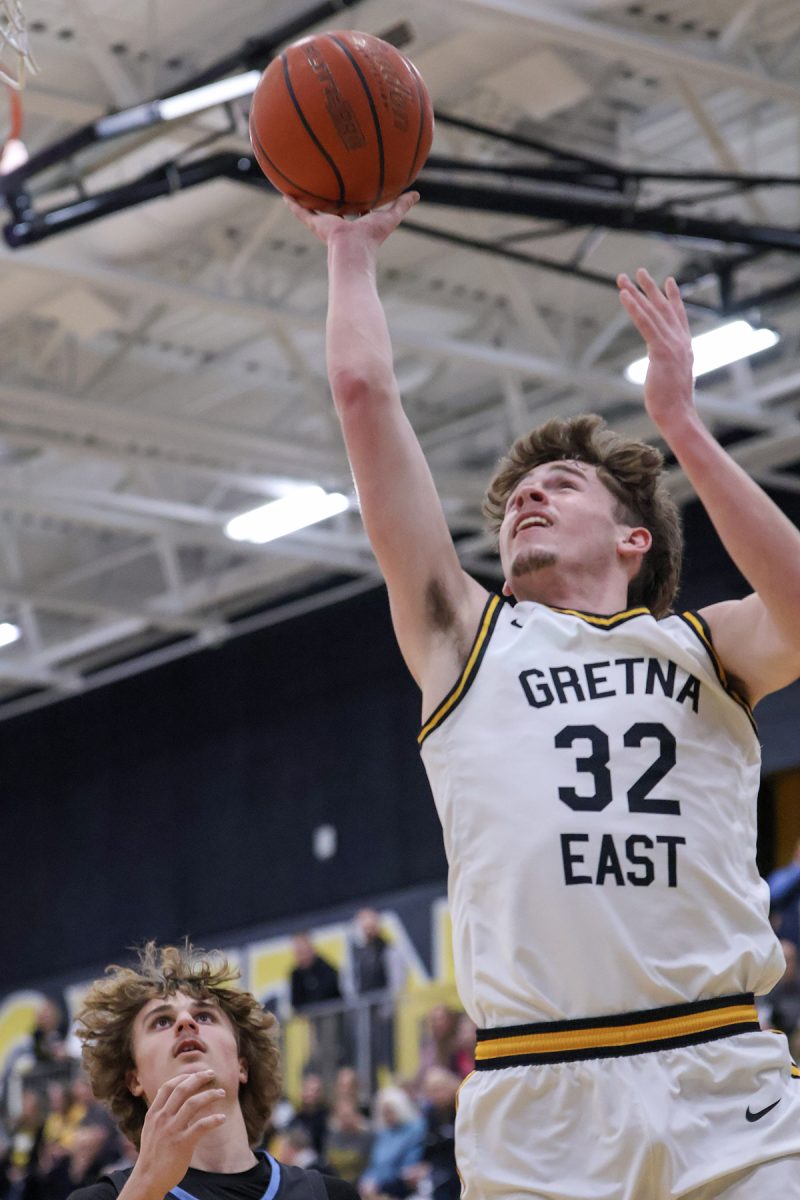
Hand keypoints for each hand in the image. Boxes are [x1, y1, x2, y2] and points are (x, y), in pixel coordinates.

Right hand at [124, 1071, 225, 1197]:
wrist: (147, 1180)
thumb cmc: (152, 1155)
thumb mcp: (150, 1130)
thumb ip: (160, 1113)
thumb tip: (171, 1097)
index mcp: (153, 1114)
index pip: (168, 1086)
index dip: (184, 1077)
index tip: (196, 1074)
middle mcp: (162, 1119)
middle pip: (182, 1089)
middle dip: (198, 1078)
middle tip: (212, 1074)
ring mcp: (172, 1130)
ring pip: (193, 1103)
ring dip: (210, 1095)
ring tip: (221, 1093)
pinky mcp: (182, 1144)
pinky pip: (201, 1126)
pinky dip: (214, 1120)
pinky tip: (222, 1118)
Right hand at [283, 191, 418, 248]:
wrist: (354, 250)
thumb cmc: (372, 238)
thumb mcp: (390, 217)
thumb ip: (401, 205)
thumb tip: (416, 194)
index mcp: (354, 222)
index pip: (353, 207)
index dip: (353, 196)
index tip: (351, 184)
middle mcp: (338, 222)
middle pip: (332, 205)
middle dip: (328, 195)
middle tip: (323, 179)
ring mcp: (325, 223)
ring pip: (313, 208)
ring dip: (306, 198)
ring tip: (296, 184)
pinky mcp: (315, 224)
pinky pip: (301, 212)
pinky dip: (293, 204)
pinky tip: (284, 193)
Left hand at [617, 269, 695, 433]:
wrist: (678, 415)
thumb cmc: (673, 405)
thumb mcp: (671, 380)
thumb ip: (668, 368)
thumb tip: (663, 370)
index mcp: (685, 348)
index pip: (679, 317)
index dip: (673, 298)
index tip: (669, 281)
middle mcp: (681, 342)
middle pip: (664, 308)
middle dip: (651, 288)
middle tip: (640, 271)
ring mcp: (672, 345)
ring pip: (652, 312)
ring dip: (637, 293)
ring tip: (624, 278)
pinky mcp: (660, 351)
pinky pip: (645, 324)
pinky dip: (634, 308)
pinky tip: (624, 296)